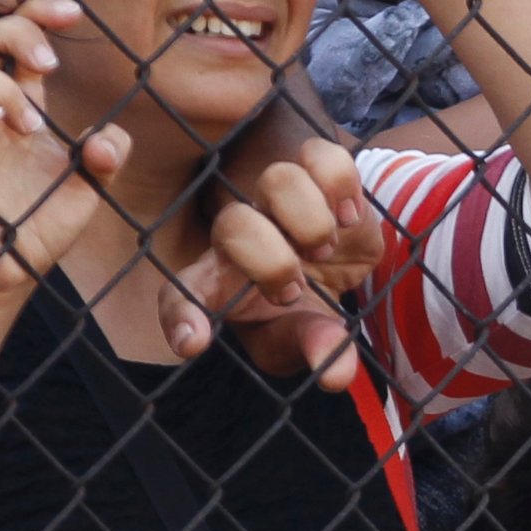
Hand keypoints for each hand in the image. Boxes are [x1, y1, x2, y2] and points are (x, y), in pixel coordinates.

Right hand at [0, 0, 129, 308]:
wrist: (13, 270)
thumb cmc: (44, 222)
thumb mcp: (92, 187)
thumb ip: (109, 157)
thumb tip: (107, 137)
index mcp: (25, 102)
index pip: (22, 37)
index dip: (41, 13)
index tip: (74, 11)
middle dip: (18, 33)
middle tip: (49, 64)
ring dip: (2, 87)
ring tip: (29, 127)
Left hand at [161, 138, 380, 389]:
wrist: (335, 260)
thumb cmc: (306, 308)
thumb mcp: (305, 335)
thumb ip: (317, 350)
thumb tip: (339, 374)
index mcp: (219, 283)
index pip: (180, 293)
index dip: (182, 314)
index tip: (195, 344)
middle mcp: (239, 232)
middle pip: (235, 224)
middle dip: (274, 262)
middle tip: (295, 289)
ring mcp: (275, 195)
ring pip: (280, 179)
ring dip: (311, 221)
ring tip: (325, 248)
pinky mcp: (315, 170)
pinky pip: (322, 155)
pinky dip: (340, 185)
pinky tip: (349, 215)